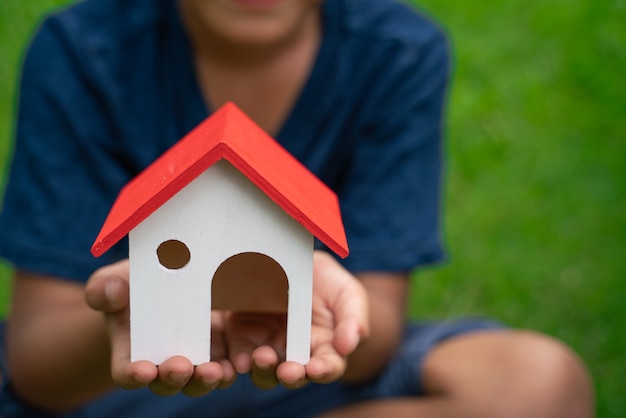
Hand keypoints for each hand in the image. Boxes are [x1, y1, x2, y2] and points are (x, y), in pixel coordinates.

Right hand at [84, 260, 235, 396]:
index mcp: (132, 351)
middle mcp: (163, 363)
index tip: (142, 370)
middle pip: (167, 382)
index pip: (128, 372)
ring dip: (205, 379)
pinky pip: (227, 365)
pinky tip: (237, 363)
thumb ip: (105, 287)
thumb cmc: (137, 282)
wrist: (174, 280)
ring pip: (199, 380)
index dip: (133, 374)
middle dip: (173, 378)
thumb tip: (110, 293)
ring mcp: (194, 359)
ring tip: (214, 371)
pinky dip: (231, 367)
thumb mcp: (119, 278)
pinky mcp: (221, 350)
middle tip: (180, 367)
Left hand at [220, 251, 369, 388]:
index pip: (327, 368)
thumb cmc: (330, 283)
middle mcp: (295, 355)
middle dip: (291, 376)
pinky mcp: (244, 334)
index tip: (317, 368)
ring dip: (263, 369)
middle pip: (293, 376)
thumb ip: (353, 321)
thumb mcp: (349, 296)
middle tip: (288, 371)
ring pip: (264, 369)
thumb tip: (348, 347)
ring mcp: (269, 346)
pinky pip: (240, 351)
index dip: (323, 370)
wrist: (297, 260)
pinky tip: (240, 358)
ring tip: (263, 358)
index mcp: (324, 351)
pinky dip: (239, 358)